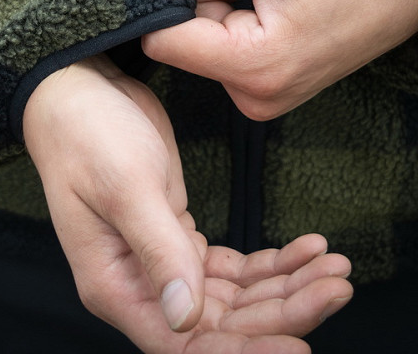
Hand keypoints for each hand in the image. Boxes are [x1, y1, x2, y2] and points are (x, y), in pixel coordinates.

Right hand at [23, 55, 352, 352]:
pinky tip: (306, 247)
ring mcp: (162, 260)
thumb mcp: (127, 187)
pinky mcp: (179, 234)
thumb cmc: (89, 135)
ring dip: (285, 285)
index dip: (244, 351)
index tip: (300, 346)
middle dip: (283, 309)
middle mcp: (141, 285)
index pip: (186, 345)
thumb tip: (187, 322)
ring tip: (335, 265)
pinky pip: (233, 265)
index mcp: (116, 286)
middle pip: (222, 323)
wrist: (79, 90)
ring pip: (235, 296)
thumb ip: (158, 251)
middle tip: (338, 284)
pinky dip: (271, 260)